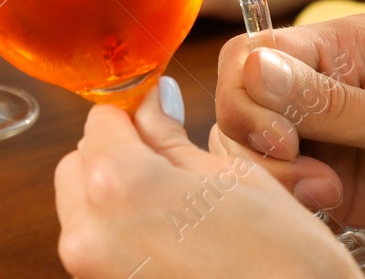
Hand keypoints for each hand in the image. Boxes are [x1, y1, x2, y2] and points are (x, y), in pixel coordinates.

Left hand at [55, 81, 356, 278]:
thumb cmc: (285, 263)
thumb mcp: (233, 179)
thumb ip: (172, 138)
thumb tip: (151, 103)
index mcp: (118, 183)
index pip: (100, 119)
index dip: (132, 115)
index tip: (158, 119)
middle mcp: (88, 232)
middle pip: (79, 163)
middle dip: (116, 156)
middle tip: (171, 169)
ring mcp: (91, 274)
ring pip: (82, 210)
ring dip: (116, 200)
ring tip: (178, 214)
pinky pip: (98, 251)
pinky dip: (122, 239)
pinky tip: (173, 245)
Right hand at [213, 15, 364, 269]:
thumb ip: (327, 102)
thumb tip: (250, 68)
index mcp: (346, 48)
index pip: (255, 57)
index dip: (249, 98)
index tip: (280, 142)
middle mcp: (328, 88)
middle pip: (243, 107)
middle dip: (261, 149)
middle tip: (315, 181)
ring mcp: (331, 141)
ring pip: (254, 155)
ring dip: (278, 183)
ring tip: (331, 199)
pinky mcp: (339, 189)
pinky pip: (285, 193)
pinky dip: (293, 208)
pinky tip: (334, 215)